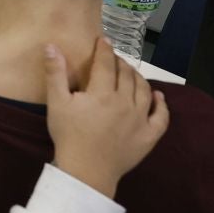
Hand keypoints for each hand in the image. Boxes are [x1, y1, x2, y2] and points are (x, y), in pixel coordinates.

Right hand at [44, 37, 168, 196]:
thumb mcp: (56, 103)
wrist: (86, 171)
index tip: (103, 41)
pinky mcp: (149, 136)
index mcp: (102, 93)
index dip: (104, 50)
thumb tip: (51, 46)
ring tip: (131, 73)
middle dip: (120, 62)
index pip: (106, 64)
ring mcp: (141, 120)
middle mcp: (126, 102)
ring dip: (138, 78)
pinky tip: (158, 96)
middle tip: (113, 58)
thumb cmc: (68, 135)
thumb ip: (55, 73)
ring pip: (144, 91)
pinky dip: (161, 103)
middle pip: (126, 75)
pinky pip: (162, 116)